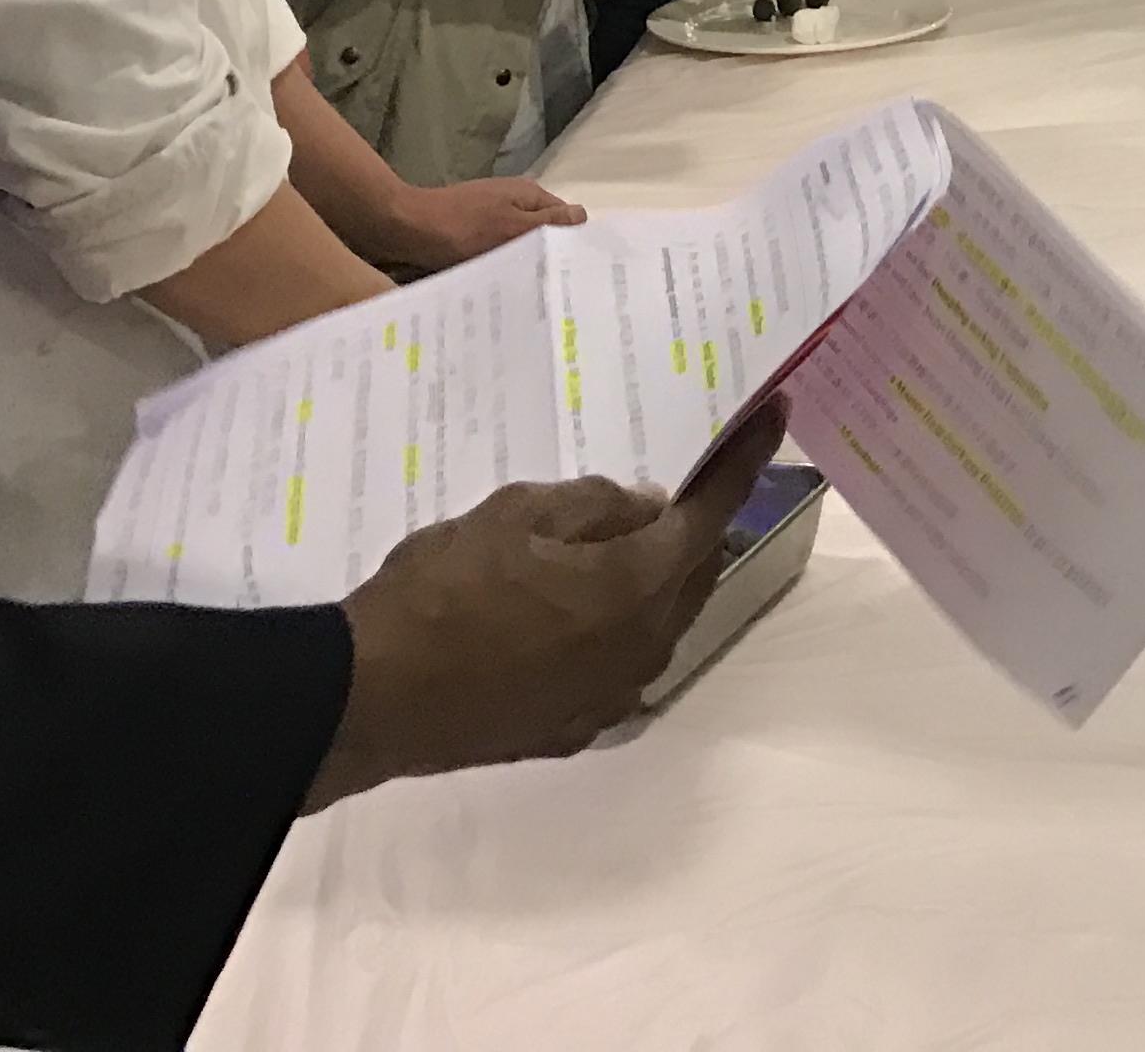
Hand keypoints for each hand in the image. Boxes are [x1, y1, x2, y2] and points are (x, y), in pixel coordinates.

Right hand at [306, 412, 779, 806]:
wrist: (369, 699)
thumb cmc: (443, 590)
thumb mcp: (517, 514)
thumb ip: (596, 505)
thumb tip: (647, 507)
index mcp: (640, 586)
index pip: (712, 511)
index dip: (746, 458)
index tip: (774, 416)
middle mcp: (643, 647)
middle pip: (693, 572)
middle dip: (694, 525)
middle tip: (679, 481)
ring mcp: (609, 697)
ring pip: (657, 623)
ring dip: (651, 580)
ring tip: (615, 544)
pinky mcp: (571, 728)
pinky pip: (613, 664)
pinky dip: (609, 629)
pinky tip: (569, 611)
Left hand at [361, 174, 589, 275]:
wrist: (401, 230)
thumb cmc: (460, 228)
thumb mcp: (511, 227)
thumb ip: (548, 223)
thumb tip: (584, 215)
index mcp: (527, 194)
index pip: (564, 219)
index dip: (571, 244)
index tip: (573, 277)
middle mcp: (511, 203)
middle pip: (540, 234)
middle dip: (545, 259)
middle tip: (552, 295)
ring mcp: (488, 218)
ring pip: (516, 247)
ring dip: (519, 268)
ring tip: (526, 299)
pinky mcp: (468, 236)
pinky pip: (493, 254)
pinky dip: (496, 270)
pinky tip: (497, 292)